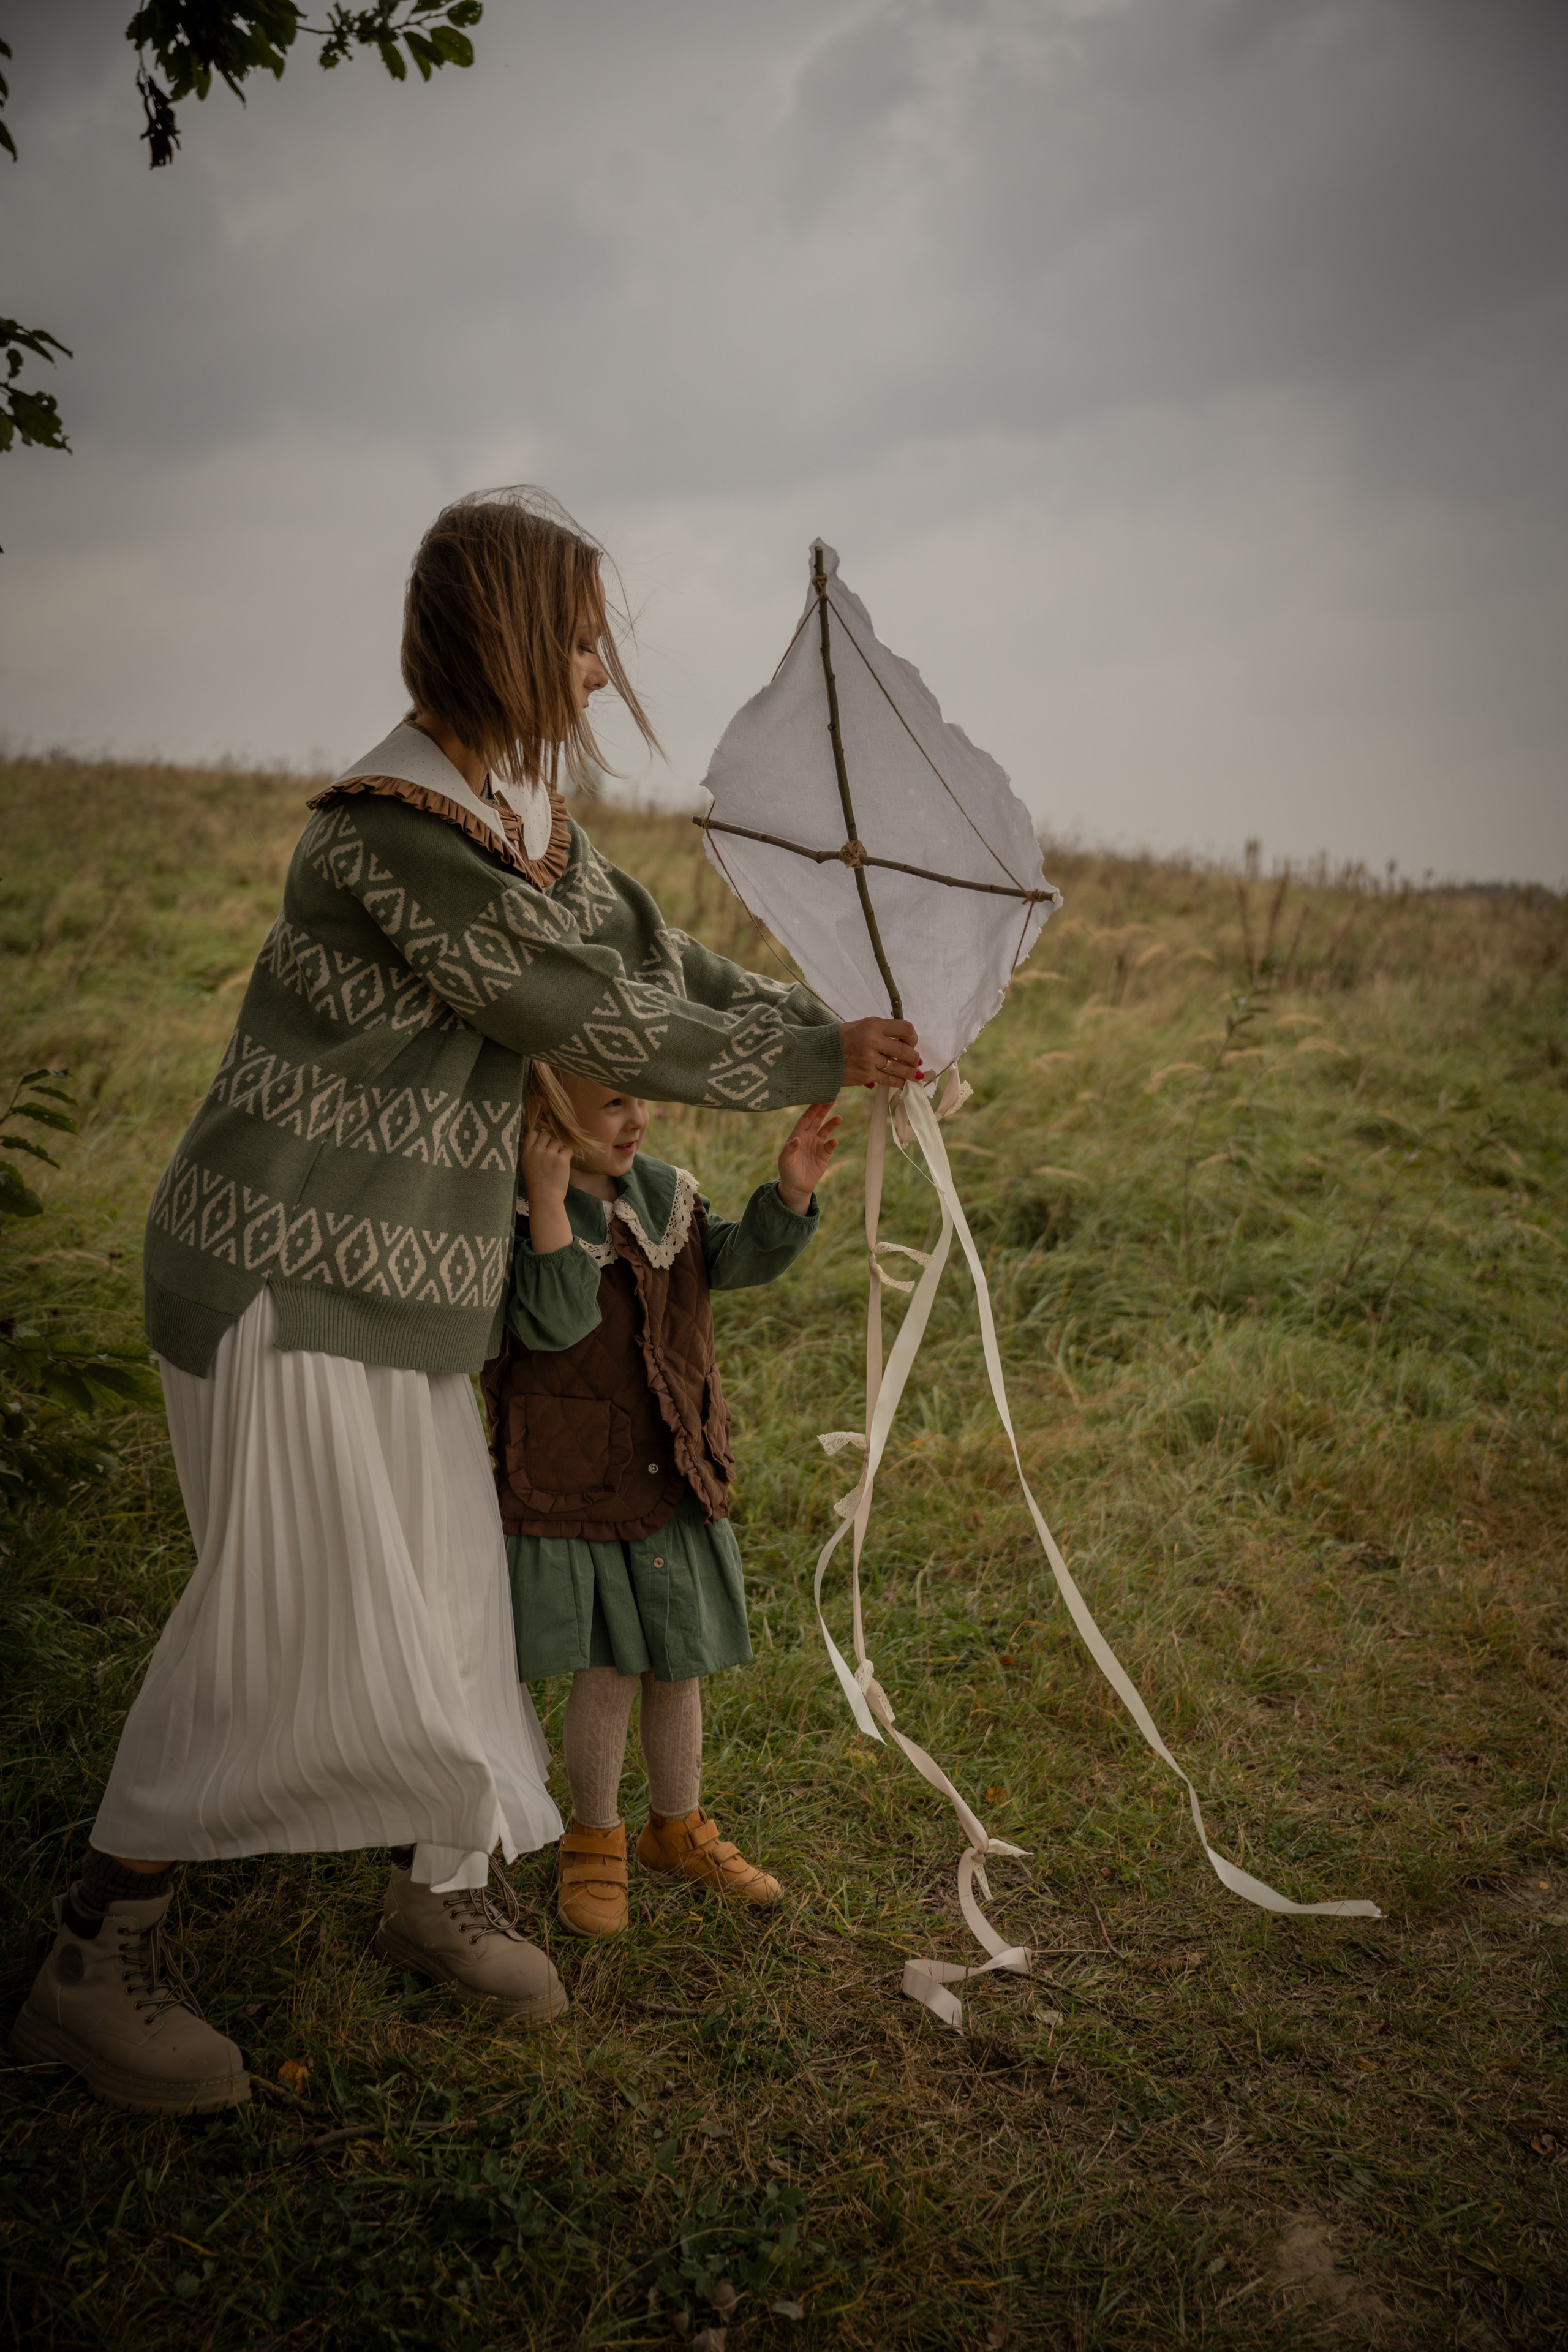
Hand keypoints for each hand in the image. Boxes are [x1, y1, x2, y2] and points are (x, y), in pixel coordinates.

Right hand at [519, 1123, 573, 1252]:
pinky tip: (564, 1164)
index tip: (542, 1145)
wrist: (545, 1199)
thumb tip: (538, 1138)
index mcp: (525, 1153)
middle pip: (546, 1134)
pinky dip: (568, 1155)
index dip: (539, 1137)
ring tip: (557, 1162)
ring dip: (559, 1149)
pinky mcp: (561, 1159)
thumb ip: (530, 1152)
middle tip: (551, 1154)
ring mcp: (549, 1154)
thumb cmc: (535, 1184)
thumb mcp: (525, 1166)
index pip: (532, 1133)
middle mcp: (536, 1151)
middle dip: (550, 1142)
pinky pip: (568, 1149)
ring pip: (558, 1141)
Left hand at [778, 1104, 841, 1213]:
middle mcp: (808, 1137)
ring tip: (839, 1118)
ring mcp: (817, 1145)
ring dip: (831, 1124)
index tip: (818, 1099)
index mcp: (797, 1135)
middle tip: (831, 1098)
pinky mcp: (824, 1155)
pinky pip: (829, 1146)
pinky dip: (832, 1143)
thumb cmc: (787, 1171)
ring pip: (825, 1130)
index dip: (811, 1109)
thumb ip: (789, 1149)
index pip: (805, 1119)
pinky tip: (834, 1141)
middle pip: (817, 1120)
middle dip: (823, 1110)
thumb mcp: (785, 1160)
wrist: (796, 1187)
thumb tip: (797, 1138)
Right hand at [840, 1017, 921, 1090]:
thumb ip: (882, 1031)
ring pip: (899, 1068)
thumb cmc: (840, 1039)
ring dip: (910, 1072)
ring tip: (915, 1074)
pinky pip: (888, 1079)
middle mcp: (872, 1041)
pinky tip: (903, 1082)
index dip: (913, 1037)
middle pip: (905, 1051)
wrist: (817, 1055)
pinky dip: (898, 1082)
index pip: (905, 1029)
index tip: (911, 1043)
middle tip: (915, 1061)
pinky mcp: (865, 1075)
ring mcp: (869, 1060)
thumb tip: (904, 1042)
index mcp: (873, 1024)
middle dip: (914, 1058)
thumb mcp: (861, 1026)